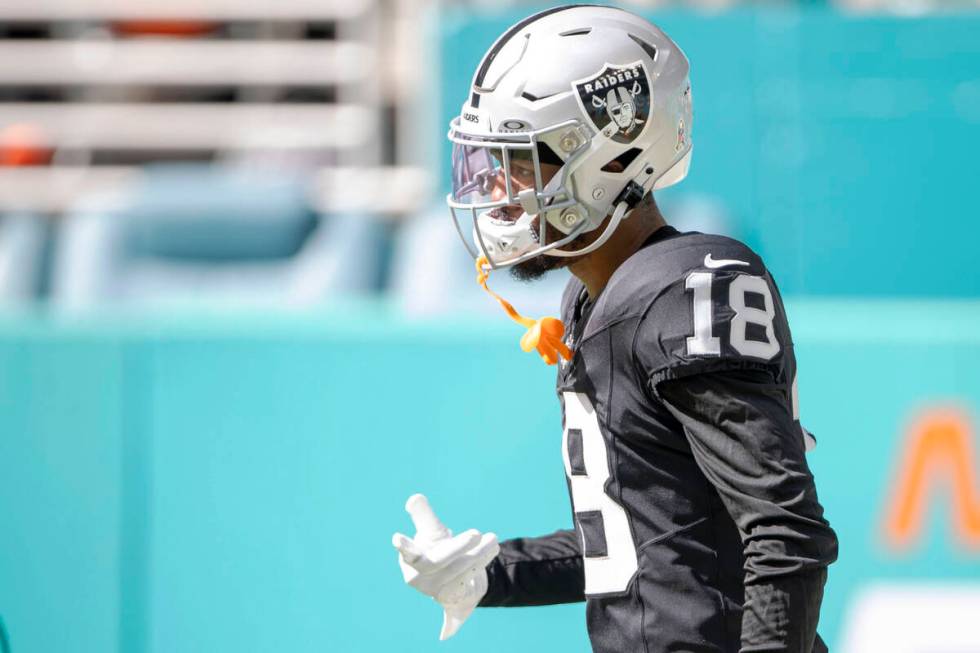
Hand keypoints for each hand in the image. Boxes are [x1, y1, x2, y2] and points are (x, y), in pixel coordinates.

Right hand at [392, 494, 498, 639]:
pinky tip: (491, 551)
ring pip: (458, 571)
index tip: (397, 538)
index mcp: (410, 559)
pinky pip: (468, 583)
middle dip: (458, 547)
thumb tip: (415, 498)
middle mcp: (419, 578)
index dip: (404, 546)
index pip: (408, 552)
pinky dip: (480, 565)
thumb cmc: (437, 548)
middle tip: (476, 533)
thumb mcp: (431, 530)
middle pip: (437, 562)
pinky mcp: (452, 599)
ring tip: (492, 539)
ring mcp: (435, 591)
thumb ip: (424, 515)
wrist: (453, 578)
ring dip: (478, 554)